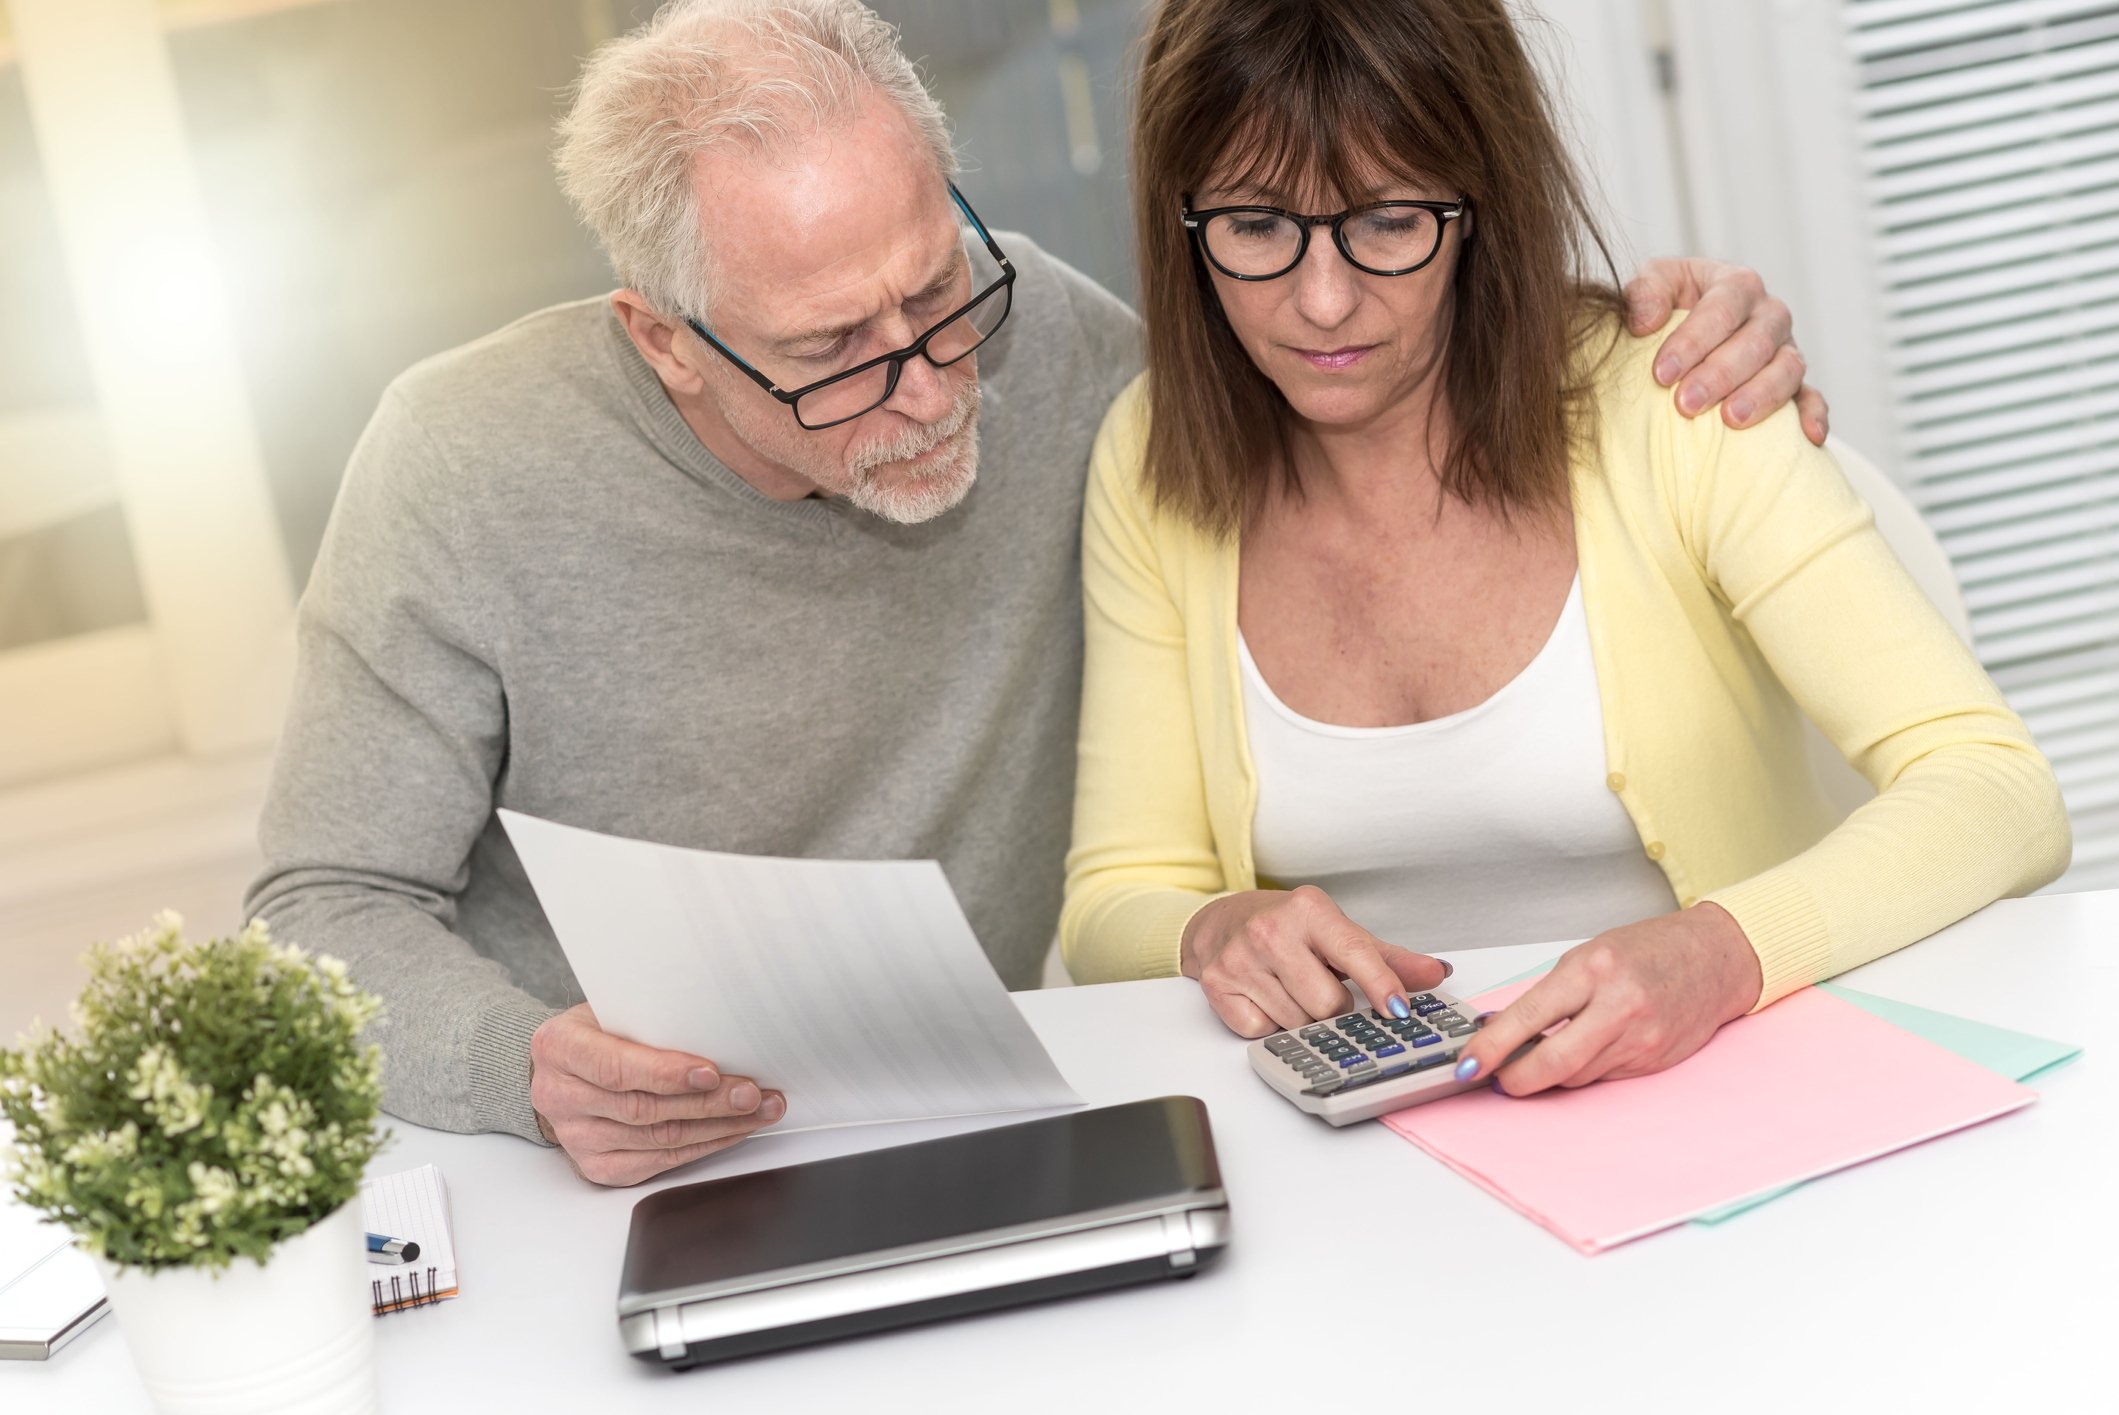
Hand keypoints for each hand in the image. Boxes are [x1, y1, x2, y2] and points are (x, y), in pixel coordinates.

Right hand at [529, 1004, 785, 1185]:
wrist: (566, 1069)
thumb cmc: (600, 1031)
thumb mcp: (613, 1008)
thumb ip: (651, 1018)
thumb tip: (719, 1025)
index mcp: (559, 1048)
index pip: (615, 1068)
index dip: (666, 1073)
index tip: (710, 1072)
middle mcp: (560, 1096)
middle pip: (644, 1109)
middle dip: (707, 1103)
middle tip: (752, 1094)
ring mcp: (577, 1137)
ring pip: (658, 1139)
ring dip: (717, 1127)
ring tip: (757, 1111)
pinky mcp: (597, 1166)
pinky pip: (659, 1162)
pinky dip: (702, 1146)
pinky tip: (731, 1131)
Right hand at [1180, 885, 1450, 1036]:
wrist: (1220, 923)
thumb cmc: (1287, 928)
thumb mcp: (1337, 932)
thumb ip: (1387, 958)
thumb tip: (1436, 973)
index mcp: (1309, 910)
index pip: (1355, 953)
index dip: (1381, 985)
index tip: (1399, 1010)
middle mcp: (1271, 930)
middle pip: (1327, 1003)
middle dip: (1332, 1006)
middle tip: (1321, 987)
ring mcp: (1241, 959)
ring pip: (1296, 1023)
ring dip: (1302, 1018)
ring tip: (1291, 990)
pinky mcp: (1218, 987)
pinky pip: (1261, 1032)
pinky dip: (1269, 1024)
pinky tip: (1266, 999)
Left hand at [1454, 903, 1763, 1095]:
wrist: (1715, 959)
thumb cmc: (1649, 950)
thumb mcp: (1588, 956)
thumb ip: (1550, 995)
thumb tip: (1502, 1029)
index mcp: (1593, 970)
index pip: (1528, 1018)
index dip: (1492, 1047)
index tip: (1469, 1063)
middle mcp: (1619, 1007)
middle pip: (1552, 1064)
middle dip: (1515, 1078)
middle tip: (1495, 1076)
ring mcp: (1640, 1039)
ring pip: (1574, 1077)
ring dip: (1546, 1076)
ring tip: (1531, 1061)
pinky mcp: (1653, 1062)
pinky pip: (1601, 1078)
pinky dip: (1580, 1072)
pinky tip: (1575, 1056)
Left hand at [1623, 257, 1828, 445]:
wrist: (1683, 326)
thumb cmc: (1667, 304)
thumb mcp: (1652, 284)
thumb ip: (1645, 292)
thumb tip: (1646, 321)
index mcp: (1736, 284)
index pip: (1722, 308)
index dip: (1693, 341)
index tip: (1662, 374)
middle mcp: (1768, 314)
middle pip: (1755, 342)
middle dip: (1720, 374)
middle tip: (1686, 404)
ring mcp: (1785, 349)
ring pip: (1787, 369)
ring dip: (1761, 395)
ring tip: (1730, 420)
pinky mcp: (1793, 383)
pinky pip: (1811, 397)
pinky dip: (1813, 415)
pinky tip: (1809, 436)